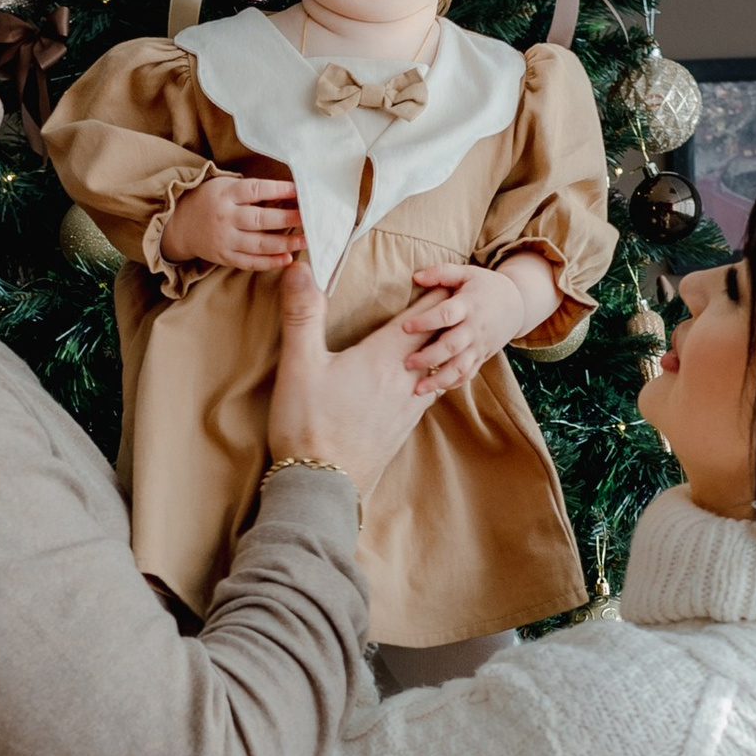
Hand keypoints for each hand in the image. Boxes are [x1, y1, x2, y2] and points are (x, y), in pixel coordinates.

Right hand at [159, 171, 302, 270]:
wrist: (179, 225)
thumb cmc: (209, 200)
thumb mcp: (224, 185)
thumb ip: (251, 190)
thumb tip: (288, 192)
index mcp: (226, 194)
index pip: (256, 190)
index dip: (279, 190)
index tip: (300, 190)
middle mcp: (225, 217)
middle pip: (261, 219)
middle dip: (288, 219)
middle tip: (310, 218)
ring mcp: (225, 240)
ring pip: (259, 244)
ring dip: (285, 243)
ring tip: (306, 240)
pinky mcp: (225, 257)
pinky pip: (250, 262)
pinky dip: (270, 262)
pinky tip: (288, 258)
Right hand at [268, 254, 451, 499]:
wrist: (322, 488)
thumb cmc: (308, 424)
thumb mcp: (299, 365)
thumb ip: (302, 314)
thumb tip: (300, 268)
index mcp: (383, 359)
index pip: (419, 318)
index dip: (434, 297)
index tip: (448, 279)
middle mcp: (404, 382)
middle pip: (434, 343)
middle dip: (443, 320)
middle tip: (456, 304)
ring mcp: (406, 410)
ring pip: (436, 373)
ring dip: (441, 353)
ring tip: (445, 341)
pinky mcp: (400, 432)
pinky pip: (426, 399)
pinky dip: (431, 383)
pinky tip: (424, 389)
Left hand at [399, 255, 552, 392]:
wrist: (517, 304)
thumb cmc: (484, 286)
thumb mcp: (466, 273)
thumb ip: (441, 273)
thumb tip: (415, 276)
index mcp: (469, 305)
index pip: (446, 315)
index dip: (426, 321)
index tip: (405, 327)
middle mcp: (474, 328)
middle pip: (452, 346)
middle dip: (429, 357)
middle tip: (406, 363)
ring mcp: (479, 346)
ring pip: (460, 367)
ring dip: (438, 379)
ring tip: (417, 389)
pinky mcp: (482, 358)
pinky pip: (468, 375)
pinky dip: (452, 384)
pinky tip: (434, 389)